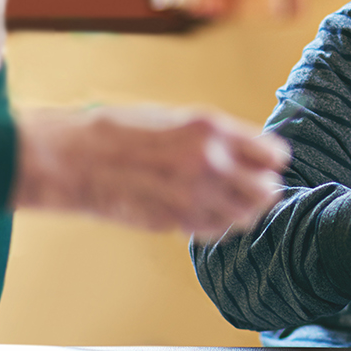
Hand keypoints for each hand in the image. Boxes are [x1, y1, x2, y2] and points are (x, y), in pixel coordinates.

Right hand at [12, 107, 290, 236]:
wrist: (77, 157)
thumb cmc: (123, 130)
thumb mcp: (178, 119)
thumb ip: (217, 137)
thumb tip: (251, 154)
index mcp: (211, 129)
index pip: (273, 154)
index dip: (271, 160)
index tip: (266, 162)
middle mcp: (209, 163)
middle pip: (268, 191)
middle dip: (264, 189)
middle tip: (256, 186)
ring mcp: (193, 195)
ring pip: (246, 217)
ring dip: (243, 210)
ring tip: (231, 201)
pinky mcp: (175, 220)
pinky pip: (215, 230)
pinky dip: (217, 224)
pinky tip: (204, 210)